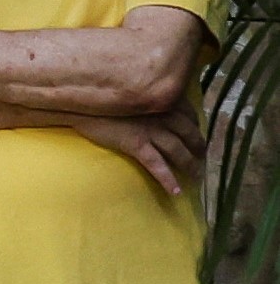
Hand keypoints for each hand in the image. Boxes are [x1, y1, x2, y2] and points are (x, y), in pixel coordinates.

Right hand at [71, 101, 206, 194]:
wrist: (81, 103)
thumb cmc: (104, 97)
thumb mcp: (132, 91)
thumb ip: (148, 96)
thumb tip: (153, 104)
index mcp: (163, 99)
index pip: (190, 116)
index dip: (195, 129)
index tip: (196, 136)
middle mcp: (163, 114)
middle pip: (190, 135)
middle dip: (199, 150)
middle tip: (202, 159)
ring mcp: (152, 130)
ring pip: (178, 152)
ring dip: (190, 166)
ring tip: (196, 178)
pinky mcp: (137, 144)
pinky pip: (157, 165)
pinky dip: (168, 179)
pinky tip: (176, 192)